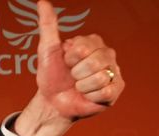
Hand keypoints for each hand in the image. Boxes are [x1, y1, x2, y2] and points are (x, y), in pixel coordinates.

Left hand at [15, 0, 123, 135]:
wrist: (53, 102)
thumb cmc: (52, 76)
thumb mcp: (47, 50)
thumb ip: (48, 26)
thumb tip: (42, 3)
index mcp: (93, 42)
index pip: (83, 48)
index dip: (69, 58)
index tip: (66, 62)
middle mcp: (107, 54)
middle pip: (93, 62)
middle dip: (76, 73)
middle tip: (73, 76)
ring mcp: (113, 71)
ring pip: (99, 78)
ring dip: (82, 86)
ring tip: (79, 86)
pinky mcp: (116, 89)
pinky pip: (106, 91)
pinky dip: (91, 96)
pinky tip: (88, 95)